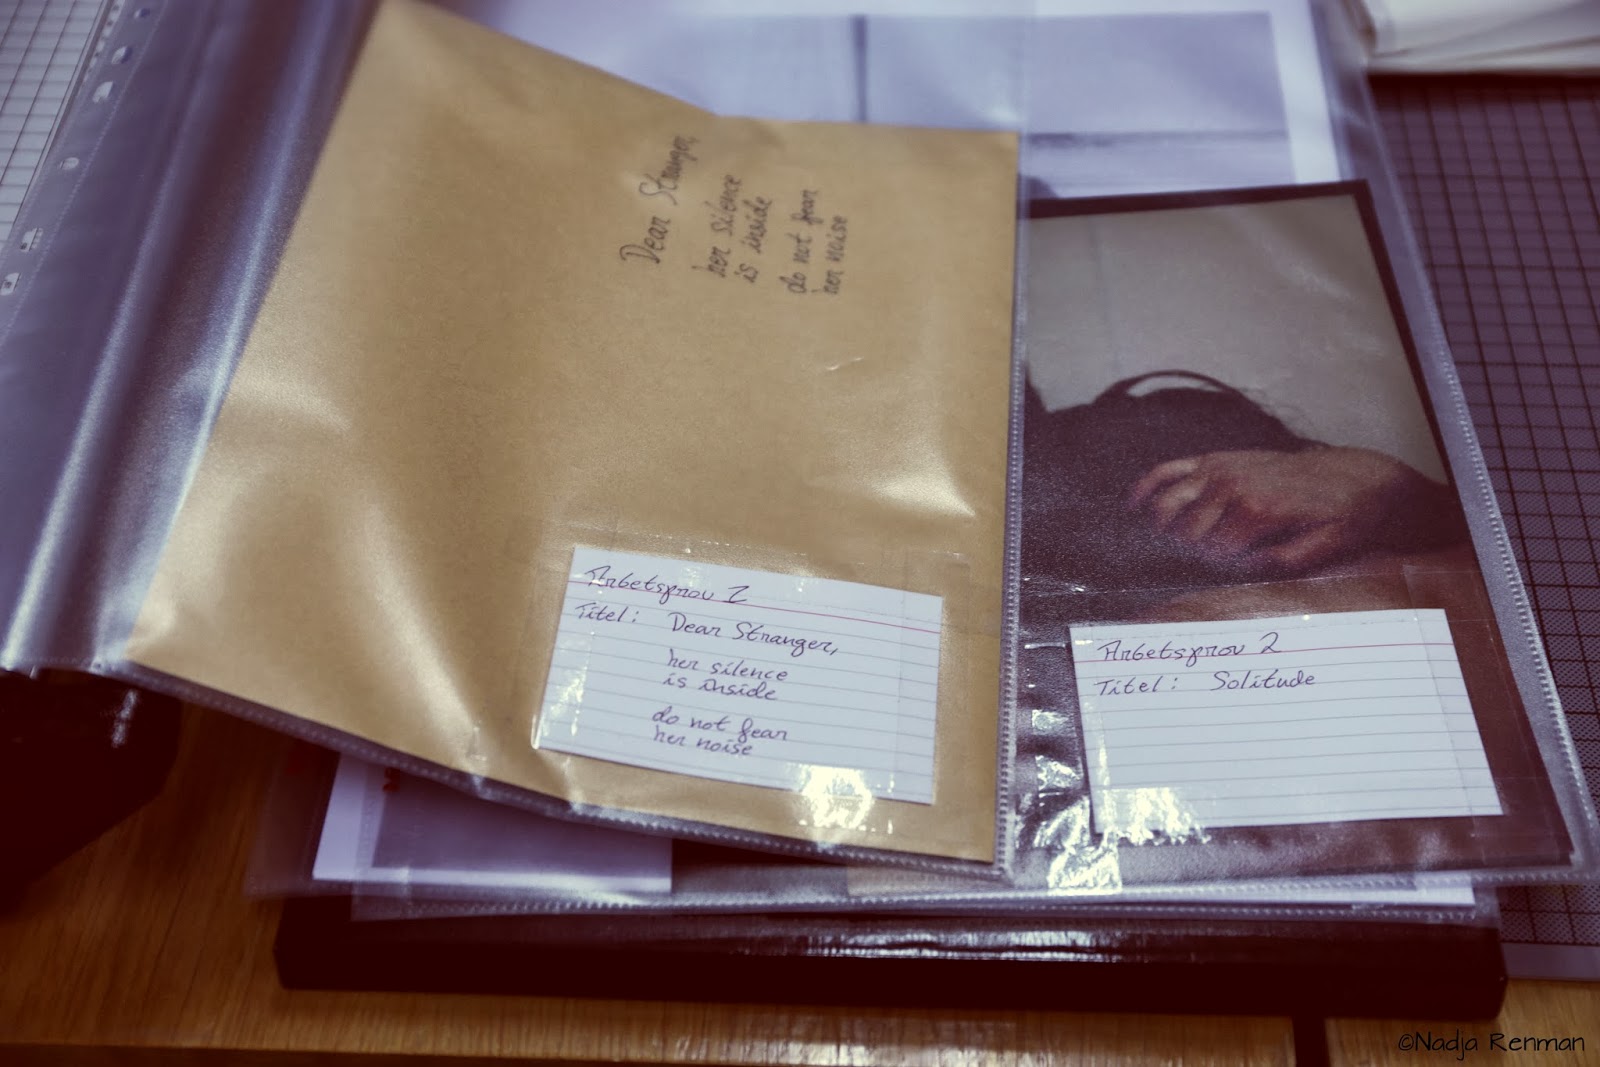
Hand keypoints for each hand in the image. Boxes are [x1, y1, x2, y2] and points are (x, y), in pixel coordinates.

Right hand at [1126, 447, 1420, 576]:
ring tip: (1153, 549)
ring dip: (1158, 528)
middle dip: (1180, 555)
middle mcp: (1233, 486)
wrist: (1352, 474)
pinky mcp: (1213, 459)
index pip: (1210, 551)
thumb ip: (1286, 561)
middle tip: (1176, 573)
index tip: (1203, 585)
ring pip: (1169, 503)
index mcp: (1258, 511)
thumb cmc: (1340, 516)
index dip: (1204, 572)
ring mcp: (1220, 470)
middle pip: (1186, 531)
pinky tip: (1133, 506)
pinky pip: (1169, 470)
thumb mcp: (1327, 544)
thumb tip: (1244, 570)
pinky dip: (1147, 486)